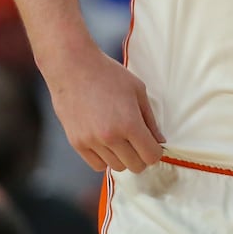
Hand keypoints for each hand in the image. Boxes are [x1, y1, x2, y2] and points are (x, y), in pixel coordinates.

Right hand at [42, 49, 164, 172]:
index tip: (153, 143)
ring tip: (121, 138)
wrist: (72, 66)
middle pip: (135, 166)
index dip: (156, 151)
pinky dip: (105, 158)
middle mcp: (110, 137)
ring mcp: (91, 142)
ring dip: (123, 157)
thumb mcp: (138, 91)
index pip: (151, 156)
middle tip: (138, 142)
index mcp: (129, 123)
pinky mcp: (76, 143)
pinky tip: (107, 143)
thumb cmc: (108, 74)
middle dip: (141, 156)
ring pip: (116, 167)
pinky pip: (97, 165)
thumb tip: (160, 141)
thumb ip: (150, 119)